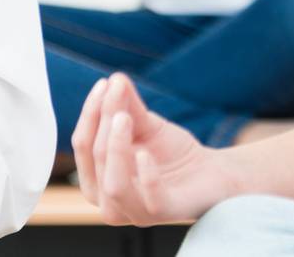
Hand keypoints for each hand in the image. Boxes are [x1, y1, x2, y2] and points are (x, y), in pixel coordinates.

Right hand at [72, 73, 234, 226]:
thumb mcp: (147, 125)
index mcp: (97, 178)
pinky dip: (146, 175)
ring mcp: (134, 211)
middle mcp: (108, 200)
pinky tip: (146, 152)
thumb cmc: (172, 153)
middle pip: (96, 159)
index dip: (90, 114)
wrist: (210, 172)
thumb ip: (128, 106)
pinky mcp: (161, 214)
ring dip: (116, 148)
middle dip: (104, 123)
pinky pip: (149, 199)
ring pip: (113, 184)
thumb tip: (114, 79)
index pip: (83, 145)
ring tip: (124, 117)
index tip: (104, 84)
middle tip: (116, 93)